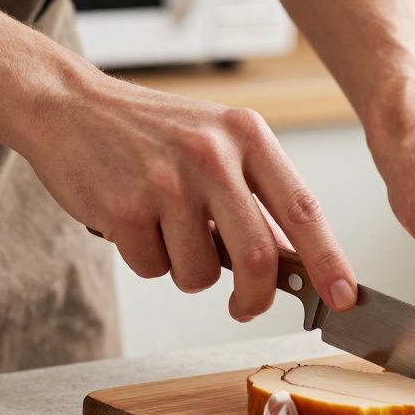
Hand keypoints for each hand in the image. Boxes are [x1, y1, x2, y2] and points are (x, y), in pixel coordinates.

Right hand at [17, 75, 356, 321]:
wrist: (70, 106)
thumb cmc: (150, 133)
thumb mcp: (216, 144)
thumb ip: (255, 196)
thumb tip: (299, 261)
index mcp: (246, 136)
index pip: (304, 208)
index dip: (329, 260)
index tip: (344, 296)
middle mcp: (212, 154)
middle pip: (258, 255)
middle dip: (255, 297)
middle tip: (244, 307)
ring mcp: (166, 181)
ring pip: (200, 273)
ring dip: (186, 272)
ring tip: (165, 231)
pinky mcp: (123, 207)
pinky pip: (152, 269)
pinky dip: (145, 261)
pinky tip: (131, 222)